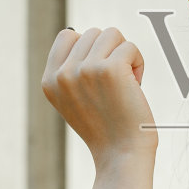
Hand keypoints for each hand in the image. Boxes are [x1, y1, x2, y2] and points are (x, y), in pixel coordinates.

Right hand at [42, 26, 157, 165]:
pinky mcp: (110, 69)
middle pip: (93, 33)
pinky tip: (135, 87)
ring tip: (125, 84)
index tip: (99, 76)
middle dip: (110, 53)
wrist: (121, 155)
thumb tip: (78, 33)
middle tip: (114, 85)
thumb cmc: (106, 127)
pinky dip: (138, 64)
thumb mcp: (74, 99)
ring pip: (112, 34)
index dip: (90, 49)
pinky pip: (130, 47)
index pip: (68, 35)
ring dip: (124, 56)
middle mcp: (63, 74)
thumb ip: (71, 69)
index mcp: (49, 80)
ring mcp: (85, 70)